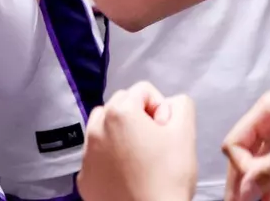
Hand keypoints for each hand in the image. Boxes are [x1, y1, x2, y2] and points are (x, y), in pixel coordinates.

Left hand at [79, 84, 197, 200]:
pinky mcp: (84, 178)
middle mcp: (96, 129)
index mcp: (120, 112)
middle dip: (139, 117)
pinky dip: (109, 157)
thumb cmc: (168, 176)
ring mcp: (86, 155)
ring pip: (103, 128)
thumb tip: (168, 106)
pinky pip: (96, 155)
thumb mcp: (185, 131)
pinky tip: (127, 174)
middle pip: (120, 105)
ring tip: (138, 155)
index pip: (144, 91)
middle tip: (155, 142)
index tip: (166, 131)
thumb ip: (180, 105)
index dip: (161, 108)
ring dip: (120, 133)